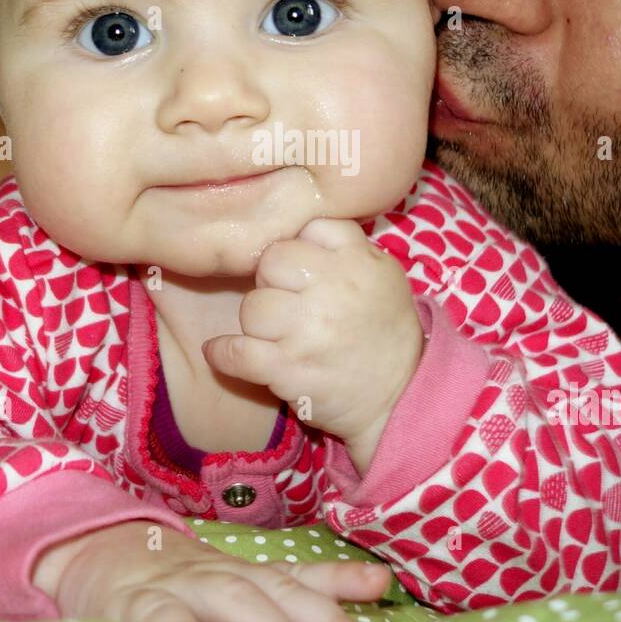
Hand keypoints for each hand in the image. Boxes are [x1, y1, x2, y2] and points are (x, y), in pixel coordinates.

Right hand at [33, 520, 391, 621]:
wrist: (100, 551)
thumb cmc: (187, 580)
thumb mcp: (252, 581)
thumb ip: (315, 584)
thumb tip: (383, 581)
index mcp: (254, 574)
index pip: (305, 583)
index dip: (342, 601)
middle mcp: (225, 576)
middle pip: (278, 593)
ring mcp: (182, 587)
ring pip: (232, 599)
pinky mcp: (138, 605)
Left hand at [202, 218, 425, 467]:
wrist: (400, 395)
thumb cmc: (385, 329)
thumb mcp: (382, 272)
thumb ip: (343, 243)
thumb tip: (297, 226)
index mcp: (356, 260)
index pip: (305, 228)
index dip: (296, 249)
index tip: (300, 271)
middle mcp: (333, 289)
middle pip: (270, 263)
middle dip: (271, 283)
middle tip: (286, 304)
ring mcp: (308, 330)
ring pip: (251, 307)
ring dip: (256, 322)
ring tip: (274, 334)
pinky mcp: (288, 369)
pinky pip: (236, 351)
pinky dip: (222, 352)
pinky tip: (220, 351)